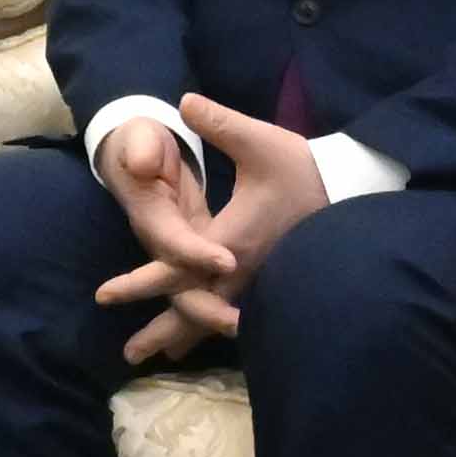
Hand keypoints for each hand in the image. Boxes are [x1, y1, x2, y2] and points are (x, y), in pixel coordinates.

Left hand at [103, 93, 332, 362]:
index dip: (140, 283)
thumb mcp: (261, 141)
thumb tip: (184, 100)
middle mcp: (241, 270)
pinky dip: (213, 326)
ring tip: (162, 356)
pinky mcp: (270, 279)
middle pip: (193, 310)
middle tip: (129, 355)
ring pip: (216, 317)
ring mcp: (258, 279)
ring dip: (187, 336)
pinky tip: (207, 334)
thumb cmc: (303, 169)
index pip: (176, 270)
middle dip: (162, 332)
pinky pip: (234, 311)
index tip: (105, 295)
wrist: (350, 190)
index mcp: (230, 240)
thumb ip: (220, 124)